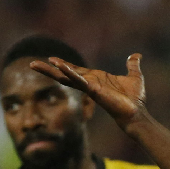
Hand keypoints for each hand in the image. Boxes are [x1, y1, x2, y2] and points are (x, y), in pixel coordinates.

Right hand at [30, 54, 146, 127]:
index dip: (64, 65)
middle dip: (49, 69)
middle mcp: (90, 82)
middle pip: (65, 74)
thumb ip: (132, 65)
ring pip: (65, 77)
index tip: (52, 59)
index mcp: (96, 79)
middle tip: (32, 63)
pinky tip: (59, 66)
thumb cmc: (135, 99)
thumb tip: (137, 55)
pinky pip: (79, 80)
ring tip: (34, 64)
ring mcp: (90, 87)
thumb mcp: (134, 77)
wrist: (137, 113)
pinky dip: (69, 72)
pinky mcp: (93, 90)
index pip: (76, 70)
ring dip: (51, 70)